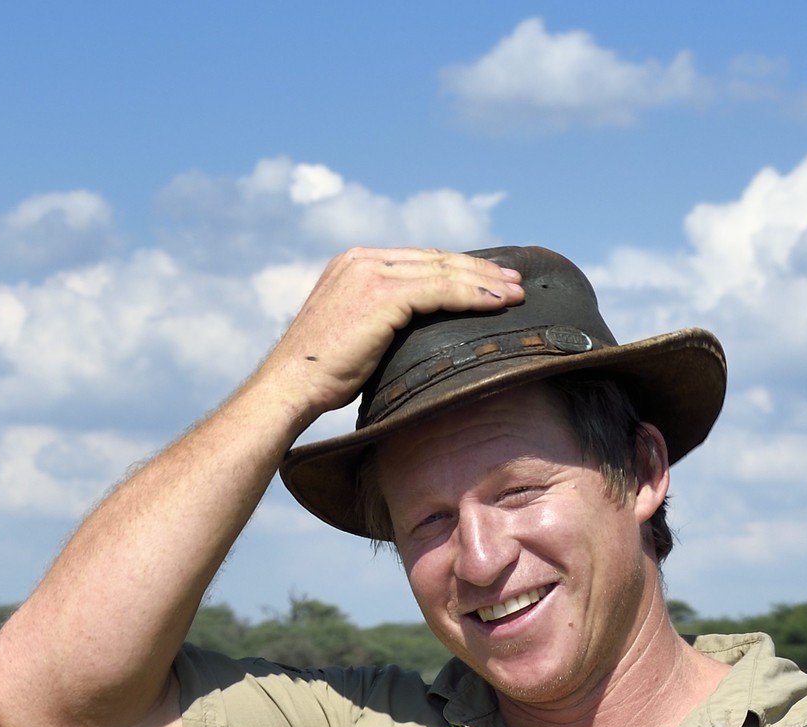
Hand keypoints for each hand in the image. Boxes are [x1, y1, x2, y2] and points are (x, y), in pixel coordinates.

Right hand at [259, 247, 523, 429]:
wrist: (289, 388)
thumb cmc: (319, 378)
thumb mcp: (355, 337)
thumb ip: (381, 321)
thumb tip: (417, 337)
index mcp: (354, 264)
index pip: (418, 260)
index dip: (457, 269)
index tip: (489, 281)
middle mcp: (362, 259)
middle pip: (435, 258)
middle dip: (479, 269)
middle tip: (514, 281)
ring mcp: (370, 272)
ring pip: (443, 270)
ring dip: (485, 281)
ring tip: (516, 293)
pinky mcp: (381, 294)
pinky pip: (439, 289)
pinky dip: (472, 295)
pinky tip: (496, 305)